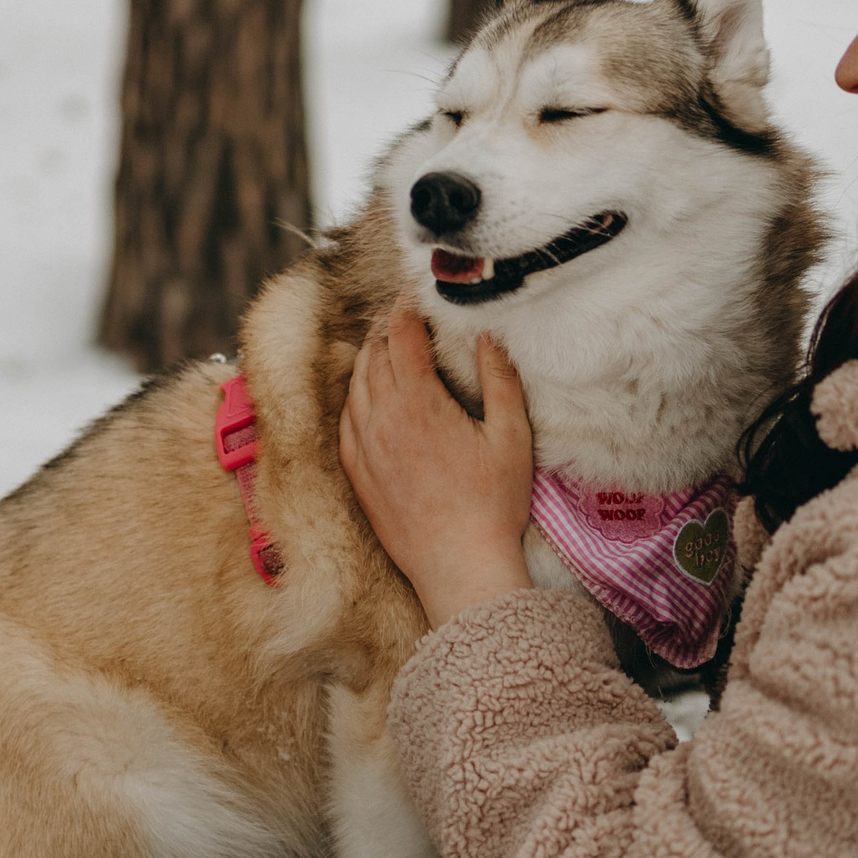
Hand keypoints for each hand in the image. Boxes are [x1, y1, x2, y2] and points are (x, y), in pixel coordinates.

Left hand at [338, 309, 536, 627]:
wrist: (458, 568)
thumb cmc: (492, 505)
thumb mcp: (511, 436)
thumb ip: (499, 379)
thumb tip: (488, 335)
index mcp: (417, 402)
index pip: (401, 334)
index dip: (407, 305)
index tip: (416, 289)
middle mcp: (380, 419)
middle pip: (373, 354)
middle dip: (388, 327)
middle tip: (405, 314)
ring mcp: (364, 448)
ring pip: (355, 385)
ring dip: (369, 359)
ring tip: (387, 346)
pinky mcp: (358, 474)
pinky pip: (346, 421)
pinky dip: (356, 397)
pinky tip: (369, 396)